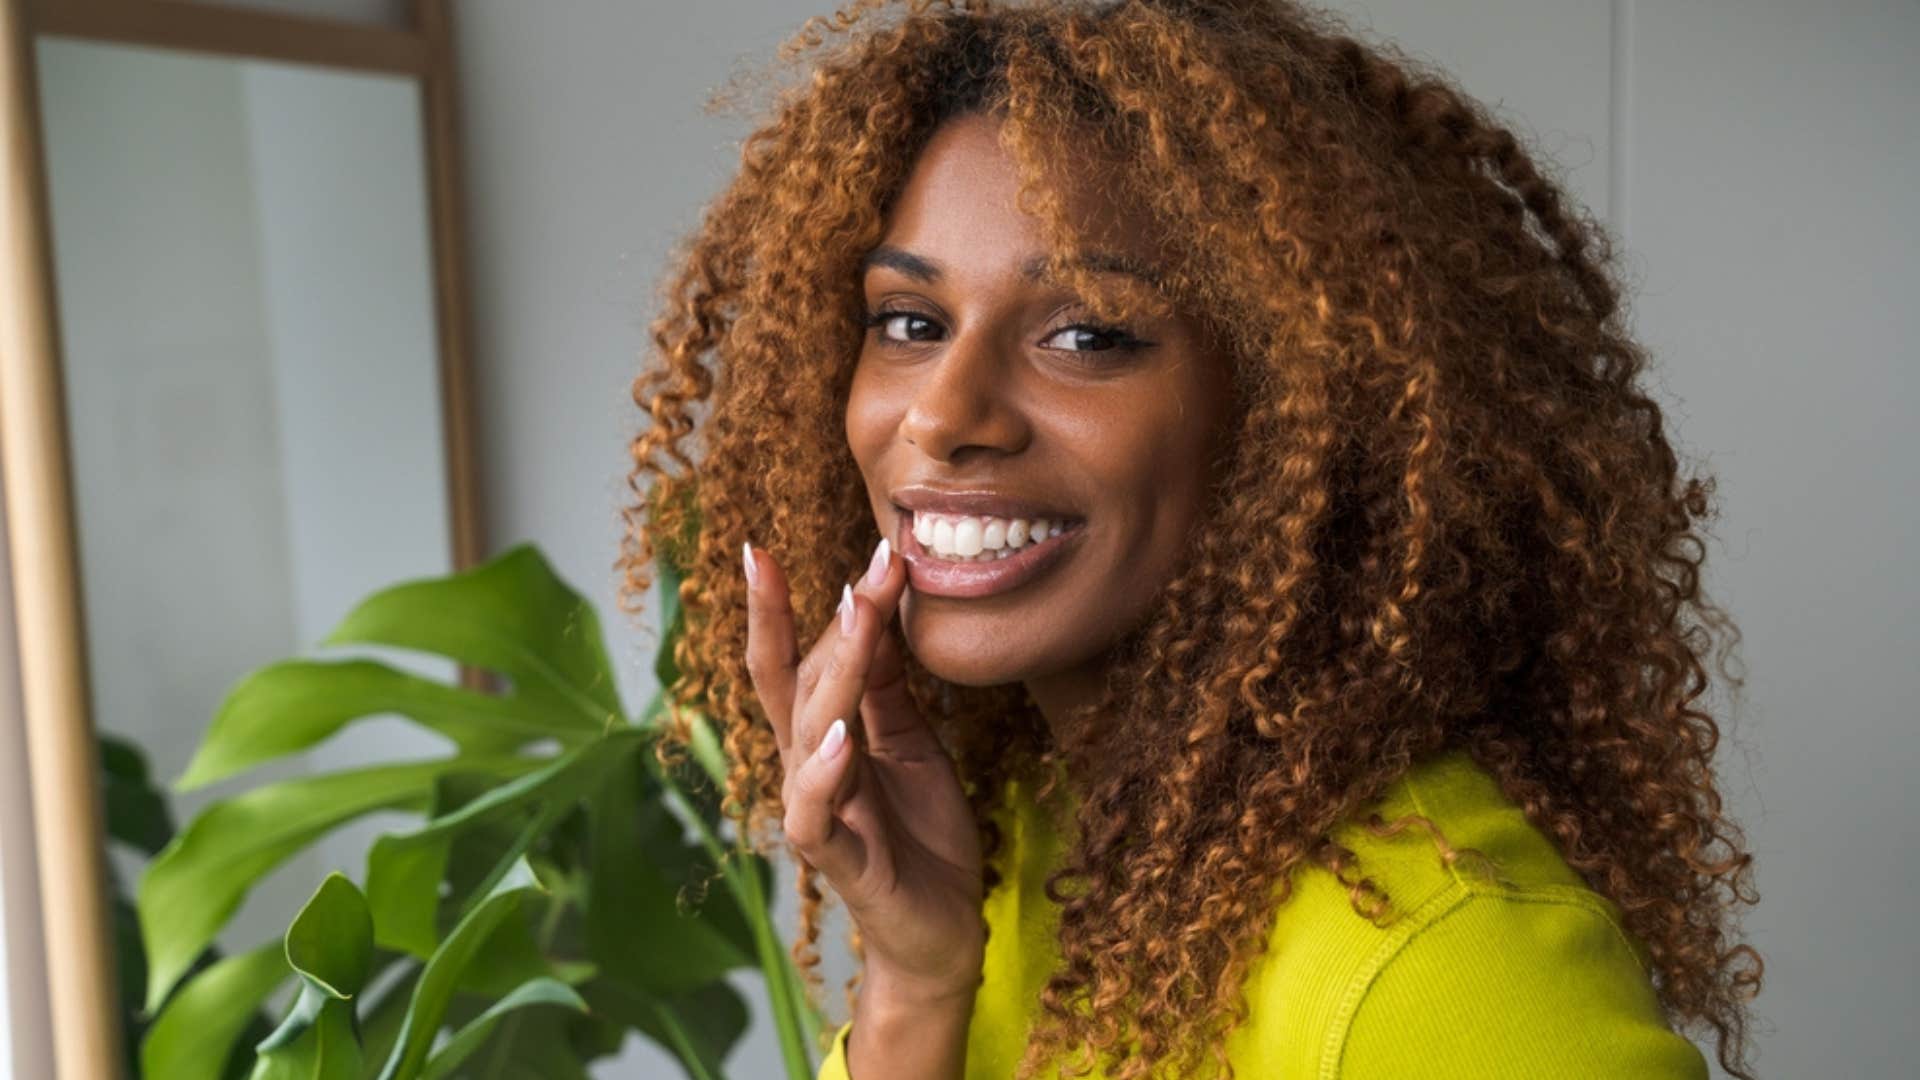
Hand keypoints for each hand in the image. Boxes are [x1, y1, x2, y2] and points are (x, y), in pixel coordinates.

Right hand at [743, 537, 986, 1002]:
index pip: (790, 659)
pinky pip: (817, 812)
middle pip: (793, 681)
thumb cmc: (922, 835)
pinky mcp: (835, 858)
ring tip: (857, 614)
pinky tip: (840, 738)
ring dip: (838, 668)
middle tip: (862, 562)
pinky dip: (825, 774)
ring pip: (812, 729)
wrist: (944, 929)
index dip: (776, 607)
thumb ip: (889, 687)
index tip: (760, 547)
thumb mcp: (913, 743)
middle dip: (811, 616)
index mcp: (821, 735)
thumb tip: (876, 608)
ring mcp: (814, 810)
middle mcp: (805, 765)